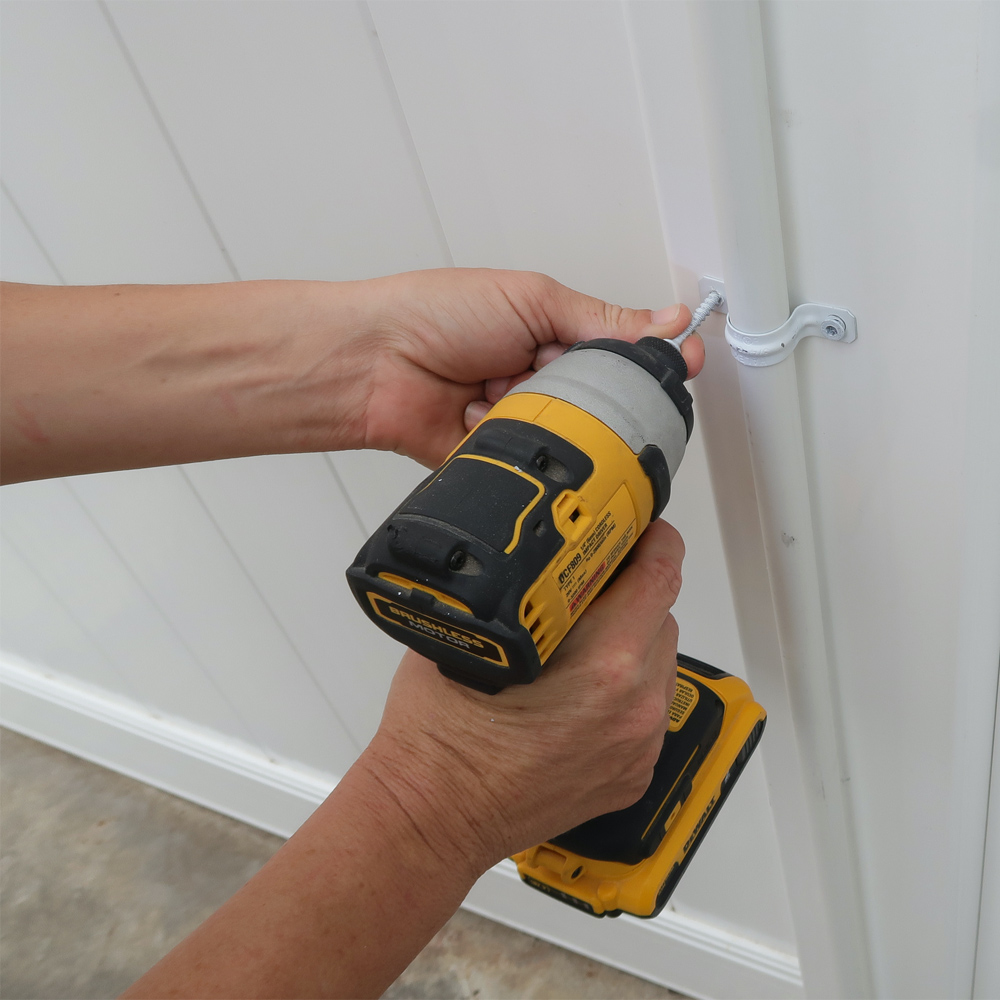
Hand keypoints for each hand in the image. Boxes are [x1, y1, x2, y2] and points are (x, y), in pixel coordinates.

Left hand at [360, 269, 702, 467]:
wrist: (373, 363)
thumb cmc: (435, 314)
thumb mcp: (531, 299)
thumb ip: (602, 319)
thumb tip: (667, 320)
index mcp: (554, 336)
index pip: (623, 355)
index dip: (651, 364)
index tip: (682, 363)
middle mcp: (540, 380)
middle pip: (600, 402)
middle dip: (578, 389)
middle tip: (544, 369)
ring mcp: (521, 420)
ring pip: (568, 436)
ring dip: (538, 413)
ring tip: (498, 388)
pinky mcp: (501, 458)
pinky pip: (533, 464)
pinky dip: (511, 441)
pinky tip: (482, 416)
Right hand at [360, 518, 683, 866]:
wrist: (432, 817)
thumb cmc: (440, 737)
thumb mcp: (475, 632)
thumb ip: (523, 588)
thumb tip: (545, 558)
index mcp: (604, 665)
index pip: (659, 576)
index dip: (653, 540)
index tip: (640, 526)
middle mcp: (633, 706)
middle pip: (661, 616)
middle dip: (631, 590)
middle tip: (590, 580)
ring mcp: (637, 745)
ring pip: (658, 662)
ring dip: (632, 639)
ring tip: (580, 639)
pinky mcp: (631, 774)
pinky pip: (647, 708)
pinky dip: (626, 688)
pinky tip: (580, 689)